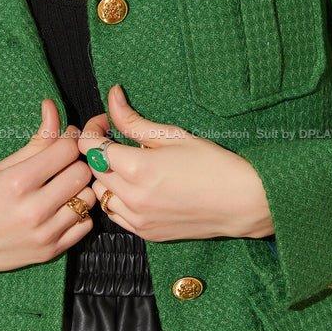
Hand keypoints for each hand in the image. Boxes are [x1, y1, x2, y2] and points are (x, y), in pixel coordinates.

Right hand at [0, 97, 94, 284]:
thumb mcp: (0, 167)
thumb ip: (35, 141)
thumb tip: (53, 107)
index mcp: (18, 182)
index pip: (66, 150)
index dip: (67, 141)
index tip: (61, 142)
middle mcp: (34, 209)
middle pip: (81, 173)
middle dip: (75, 163)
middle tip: (63, 165)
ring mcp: (44, 233)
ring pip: (88, 199)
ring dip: (79, 189)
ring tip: (63, 187)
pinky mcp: (50, 251)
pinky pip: (85, 225)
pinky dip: (79, 213)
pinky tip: (62, 209)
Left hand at [76, 84, 273, 242]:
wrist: (241, 201)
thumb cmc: (212, 163)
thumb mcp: (172, 135)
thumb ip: (134, 120)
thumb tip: (112, 97)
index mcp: (137, 168)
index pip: (90, 147)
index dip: (92, 130)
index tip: (105, 123)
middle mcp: (132, 197)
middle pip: (93, 170)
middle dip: (98, 151)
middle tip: (116, 140)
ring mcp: (138, 219)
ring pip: (101, 195)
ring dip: (106, 178)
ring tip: (127, 166)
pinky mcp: (146, 233)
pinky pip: (115, 215)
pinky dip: (117, 200)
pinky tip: (136, 189)